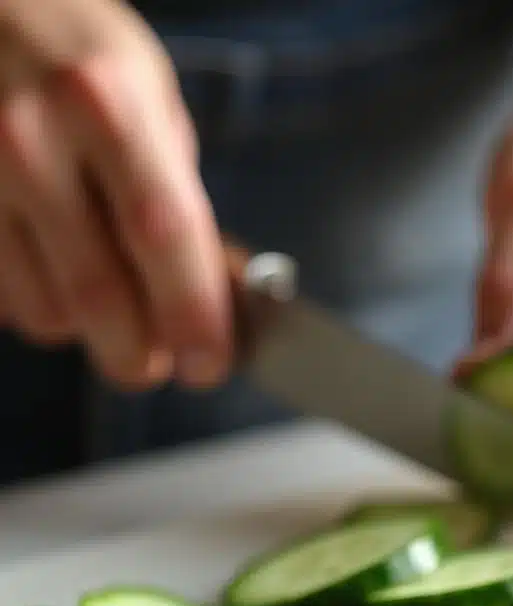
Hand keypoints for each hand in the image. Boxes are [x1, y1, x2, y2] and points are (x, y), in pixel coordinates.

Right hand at [0, 0, 230, 386]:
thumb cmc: (77, 55)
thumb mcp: (147, 96)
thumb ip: (177, 195)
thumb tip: (213, 298)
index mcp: (108, 105)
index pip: (160, 235)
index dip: (191, 315)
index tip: (210, 364)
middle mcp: (33, 140)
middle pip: (96, 294)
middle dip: (137, 355)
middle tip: (157, 364)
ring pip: (43, 311)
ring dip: (85, 329)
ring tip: (102, 291)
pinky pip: (3, 298)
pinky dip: (38, 302)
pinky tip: (51, 264)